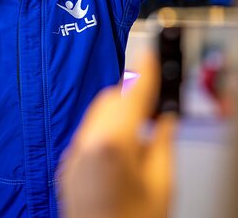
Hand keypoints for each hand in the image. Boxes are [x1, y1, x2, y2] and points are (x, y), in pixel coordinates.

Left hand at [59, 52, 176, 217]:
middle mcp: (86, 145)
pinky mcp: (69, 167)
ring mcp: (74, 156)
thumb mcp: (162, 186)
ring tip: (144, 128)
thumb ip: (165, 145)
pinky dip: (108, 129)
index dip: (146, 71)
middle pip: (110, 99)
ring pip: (97, 114)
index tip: (153, 51)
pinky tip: (125, 147)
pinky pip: (89, 133)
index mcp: (112, 145)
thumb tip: (167, 121)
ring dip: (120, 111)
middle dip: (133, 94)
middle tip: (157, 102)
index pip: (132, 94)